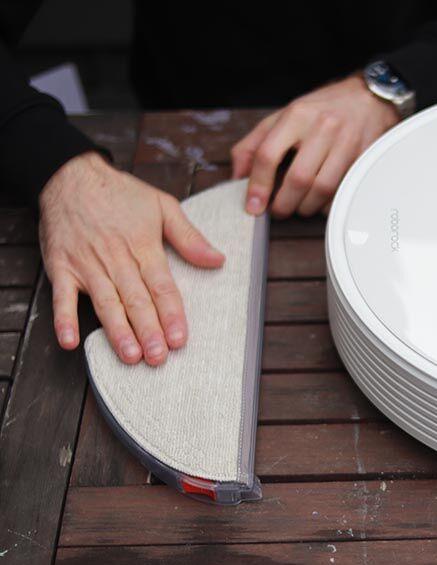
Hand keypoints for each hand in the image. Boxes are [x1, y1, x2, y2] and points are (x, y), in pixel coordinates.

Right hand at [39, 151, 224, 364]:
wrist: (70, 176)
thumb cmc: (120, 193)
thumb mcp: (162, 206)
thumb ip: (190, 237)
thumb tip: (218, 259)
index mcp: (143, 247)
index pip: (162, 286)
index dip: (171, 314)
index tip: (180, 338)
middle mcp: (116, 259)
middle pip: (135, 300)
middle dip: (148, 330)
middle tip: (158, 357)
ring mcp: (87, 265)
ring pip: (105, 303)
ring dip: (117, 331)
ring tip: (130, 355)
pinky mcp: (61, 267)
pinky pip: (61, 297)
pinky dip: (64, 319)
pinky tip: (71, 341)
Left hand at [231, 74, 399, 217]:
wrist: (366, 99)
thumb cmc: (321, 110)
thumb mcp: (282, 117)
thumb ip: (254, 144)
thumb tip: (237, 176)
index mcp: (296, 115)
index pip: (268, 154)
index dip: (258, 185)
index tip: (253, 206)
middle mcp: (322, 127)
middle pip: (298, 178)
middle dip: (284, 204)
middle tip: (278, 210)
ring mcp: (346, 142)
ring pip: (322, 189)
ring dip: (306, 207)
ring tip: (299, 206)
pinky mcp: (363, 157)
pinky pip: (342, 191)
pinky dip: (328, 204)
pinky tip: (320, 201)